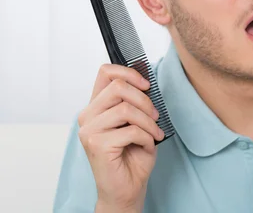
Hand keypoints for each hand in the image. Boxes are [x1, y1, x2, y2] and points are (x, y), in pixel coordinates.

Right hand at [77, 64, 164, 211]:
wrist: (126, 188)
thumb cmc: (132, 154)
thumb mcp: (136, 121)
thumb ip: (134, 101)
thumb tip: (145, 81)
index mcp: (97, 106)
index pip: (105, 72)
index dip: (128, 72)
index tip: (146, 84)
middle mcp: (88, 115)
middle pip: (118, 87)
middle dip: (145, 100)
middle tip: (155, 116)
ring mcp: (90, 130)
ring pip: (127, 109)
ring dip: (148, 122)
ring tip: (154, 133)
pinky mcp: (97, 144)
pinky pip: (132, 130)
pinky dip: (147, 137)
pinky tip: (147, 146)